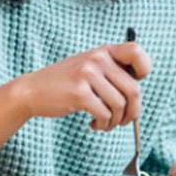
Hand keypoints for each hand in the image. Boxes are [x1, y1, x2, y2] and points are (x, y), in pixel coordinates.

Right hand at [16, 42, 151, 131]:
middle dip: (132, 112)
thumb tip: (137, 96)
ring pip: (120, 105)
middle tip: (122, 120)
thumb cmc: (66, 83)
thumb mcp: (90, 68)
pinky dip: (103, 125)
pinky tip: (94, 124)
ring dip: (115, 122)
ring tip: (105, 123)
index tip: (131, 85)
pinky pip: (105, 114)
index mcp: (104, 51)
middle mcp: (97, 58)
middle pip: (134, 89)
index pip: (137, 52)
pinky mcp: (79, 92)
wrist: (32, 90)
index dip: (142, 71)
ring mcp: (87, 73)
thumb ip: (112, 73)